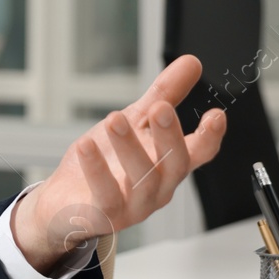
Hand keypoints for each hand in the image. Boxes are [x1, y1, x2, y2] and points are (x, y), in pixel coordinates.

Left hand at [12, 54, 225, 272]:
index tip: (215, 115)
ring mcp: (135, 205)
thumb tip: (191, 62)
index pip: (199, 153)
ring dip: (130, 148)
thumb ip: (163, 94)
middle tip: (161, 108)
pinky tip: (85, 146)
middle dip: (170, 136)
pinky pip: (106, 195)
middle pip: (175, 165)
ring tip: (115, 119)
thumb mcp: (134, 122)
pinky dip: (97, 170)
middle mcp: (158, 187)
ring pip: (143, 180)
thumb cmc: (104, 163)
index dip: (210, 136)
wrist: (64, 201)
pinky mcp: (105, 215)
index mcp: (168, 164)